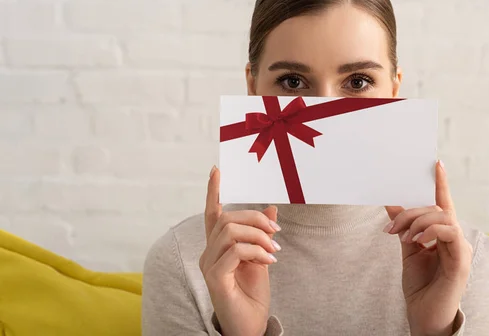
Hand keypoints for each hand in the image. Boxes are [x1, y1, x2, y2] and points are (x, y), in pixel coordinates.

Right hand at [199, 166, 281, 335]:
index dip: (213, 192)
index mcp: (218, 247)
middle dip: (255, 219)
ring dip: (258, 235)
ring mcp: (209, 265)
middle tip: (276, 231)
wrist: (251, 325)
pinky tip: (269, 259)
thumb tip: (271, 208)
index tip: (217, 170)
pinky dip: (255, 250)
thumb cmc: (253, 295)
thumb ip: (262, 234)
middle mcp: (209, 253)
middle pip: (226, 219)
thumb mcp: (262, 257)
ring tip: (274, 248)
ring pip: (230, 231)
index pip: (212, 214)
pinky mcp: (215, 278)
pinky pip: (234, 251)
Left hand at [384, 161, 471, 335]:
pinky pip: (449, 232)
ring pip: (441, 217)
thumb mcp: (407, 249)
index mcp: (443, 234)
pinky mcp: (461, 260)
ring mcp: (460, 248)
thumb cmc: (420, 285)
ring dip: (417, 222)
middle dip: (410, 212)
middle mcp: (455, 238)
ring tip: (403, 237)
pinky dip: (429, 231)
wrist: (424, 316)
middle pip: (435, 208)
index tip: (435, 163)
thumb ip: (402, 226)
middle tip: (392, 227)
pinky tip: (416, 241)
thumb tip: (390, 202)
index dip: (440, 183)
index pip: (442, 203)